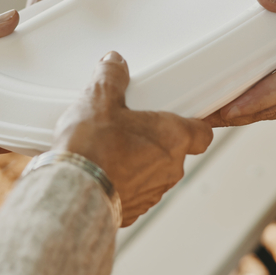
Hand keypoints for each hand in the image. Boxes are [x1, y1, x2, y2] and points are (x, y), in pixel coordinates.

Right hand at [53, 52, 213, 226]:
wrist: (72, 193)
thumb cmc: (93, 148)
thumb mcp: (99, 99)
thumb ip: (111, 77)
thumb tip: (114, 63)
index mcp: (173, 138)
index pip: (203, 133)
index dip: (192, 124)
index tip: (177, 116)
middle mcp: (170, 168)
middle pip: (174, 151)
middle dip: (154, 140)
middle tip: (129, 127)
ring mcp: (153, 193)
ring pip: (154, 173)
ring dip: (138, 163)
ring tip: (110, 150)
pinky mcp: (133, 212)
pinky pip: (134, 192)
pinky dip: (122, 183)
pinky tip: (101, 171)